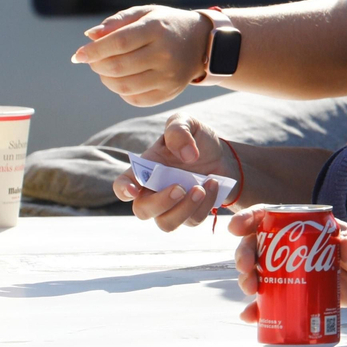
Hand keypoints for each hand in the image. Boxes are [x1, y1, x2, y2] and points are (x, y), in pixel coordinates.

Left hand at [70, 6, 210, 106]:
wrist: (202, 43)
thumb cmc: (166, 25)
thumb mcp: (145, 13)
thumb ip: (117, 21)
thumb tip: (90, 36)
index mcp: (157, 29)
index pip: (118, 43)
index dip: (93, 51)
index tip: (78, 55)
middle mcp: (165, 53)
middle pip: (117, 66)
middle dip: (96, 65)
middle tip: (93, 61)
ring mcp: (169, 76)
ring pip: (123, 86)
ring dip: (106, 79)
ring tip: (106, 70)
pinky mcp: (170, 92)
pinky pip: (135, 99)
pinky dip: (121, 91)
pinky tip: (122, 79)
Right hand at [113, 114, 229, 231]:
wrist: (223, 156)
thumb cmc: (198, 139)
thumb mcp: (188, 123)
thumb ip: (179, 130)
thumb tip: (186, 154)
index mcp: (145, 169)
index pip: (122, 184)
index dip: (123, 190)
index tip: (134, 190)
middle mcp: (153, 191)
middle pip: (142, 211)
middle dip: (161, 202)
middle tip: (181, 188)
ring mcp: (171, 206)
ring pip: (166, 223)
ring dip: (184, 209)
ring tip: (202, 187)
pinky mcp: (190, 215)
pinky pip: (192, 221)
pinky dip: (204, 205)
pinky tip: (213, 184)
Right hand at [231, 206, 346, 320]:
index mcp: (301, 226)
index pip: (269, 217)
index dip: (249, 219)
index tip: (235, 227)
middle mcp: (288, 248)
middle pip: (256, 246)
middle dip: (244, 255)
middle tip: (247, 269)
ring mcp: (288, 272)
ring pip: (257, 273)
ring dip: (247, 280)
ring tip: (251, 290)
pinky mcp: (292, 294)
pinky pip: (268, 302)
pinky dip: (256, 310)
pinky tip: (250, 316)